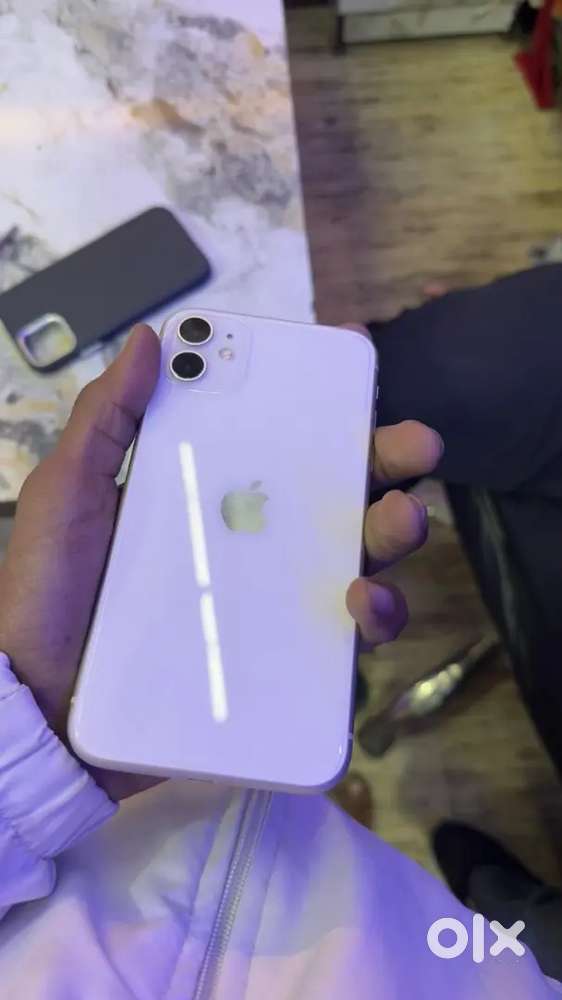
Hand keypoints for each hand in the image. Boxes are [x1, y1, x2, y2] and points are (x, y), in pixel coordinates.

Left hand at [0, 322, 440, 800]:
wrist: (40, 707)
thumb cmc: (50, 593)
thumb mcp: (68, 495)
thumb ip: (106, 420)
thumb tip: (153, 337)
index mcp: (210, 494)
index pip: (281, 443)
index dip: (327, 408)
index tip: (360, 373)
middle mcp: (251, 544)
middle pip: (337, 495)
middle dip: (389, 463)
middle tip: (416, 447)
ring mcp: (267, 605)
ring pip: (356, 563)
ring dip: (393, 537)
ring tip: (400, 523)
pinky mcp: (275, 666)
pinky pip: (340, 644)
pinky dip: (369, 621)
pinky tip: (359, 606)